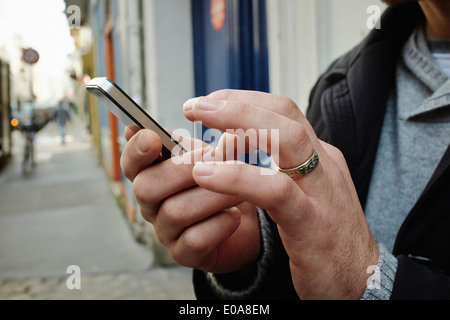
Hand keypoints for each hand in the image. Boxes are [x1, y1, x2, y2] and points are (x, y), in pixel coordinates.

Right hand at [120, 126, 260, 273]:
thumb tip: (202, 110)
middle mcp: (152, 204)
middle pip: (146, 187)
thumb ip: (202, 140)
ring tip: (240, 188)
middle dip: (183, 169)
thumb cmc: (220, 183)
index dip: (135, 151)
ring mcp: (166, 231)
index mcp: (152, 174)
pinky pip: (196, 240)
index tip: (153, 137)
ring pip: (175, 212)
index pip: (130, 164)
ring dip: (212, 195)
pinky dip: (219, 224)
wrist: (244, 221)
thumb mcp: (210, 157)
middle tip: (216, 157)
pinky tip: (235, 216)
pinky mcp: (185, 254)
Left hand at [183, 89, 378, 299]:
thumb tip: (236, 150)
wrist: (364, 279)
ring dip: (237, 125)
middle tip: (196, 105)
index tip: (211, 102)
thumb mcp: (306, 194)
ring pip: (286, 140)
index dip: (246, 100)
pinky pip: (275, 191)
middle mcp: (324, 166)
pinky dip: (237, 177)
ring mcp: (322, 192)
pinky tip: (205, 174)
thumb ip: (278, 171)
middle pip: (285, 116)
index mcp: (321, 157)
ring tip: (196, 124)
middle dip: (238, 103)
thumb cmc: (326, 236)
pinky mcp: (313, 223)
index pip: (285, 112)